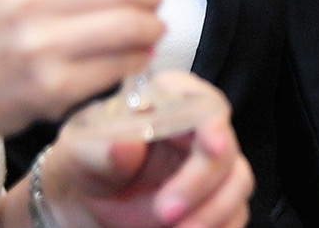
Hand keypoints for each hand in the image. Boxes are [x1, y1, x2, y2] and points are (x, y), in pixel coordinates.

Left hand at [37, 82, 252, 227]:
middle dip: (199, 184)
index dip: (214, 123)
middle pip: (225, 148)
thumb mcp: (80, 154)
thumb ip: (98, 150)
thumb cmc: (87, 163)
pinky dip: (221, 227)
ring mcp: (213, 165)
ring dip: (214, 211)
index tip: (212, 147)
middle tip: (164, 213)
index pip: (204, 102)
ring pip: (238, 181)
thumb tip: (126, 145)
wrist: (89, 201)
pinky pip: (236, 212)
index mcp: (171, 102)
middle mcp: (201, 129)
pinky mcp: (216, 198)